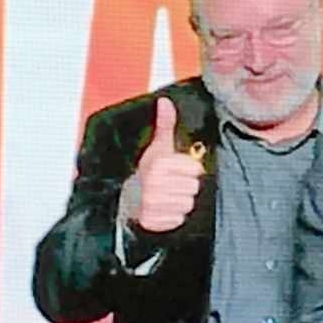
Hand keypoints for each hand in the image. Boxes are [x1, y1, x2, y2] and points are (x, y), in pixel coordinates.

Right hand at [119, 96, 203, 232]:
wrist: (127, 198)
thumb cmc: (148, 171)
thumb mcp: (158, 147)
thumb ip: (166, 124)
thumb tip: (165, 101)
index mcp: (157, 164)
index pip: (195, 170)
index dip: (189, 169)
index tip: (179, 170)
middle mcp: (153, 184)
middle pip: (193, 187)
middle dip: (185, 186)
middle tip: (172, 184)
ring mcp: (151, 204)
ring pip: (187, 204)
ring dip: (180, 201)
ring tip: (168, 195)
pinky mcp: (152, 221)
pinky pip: (178, 219)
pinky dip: (173, 216)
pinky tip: (164, 208)